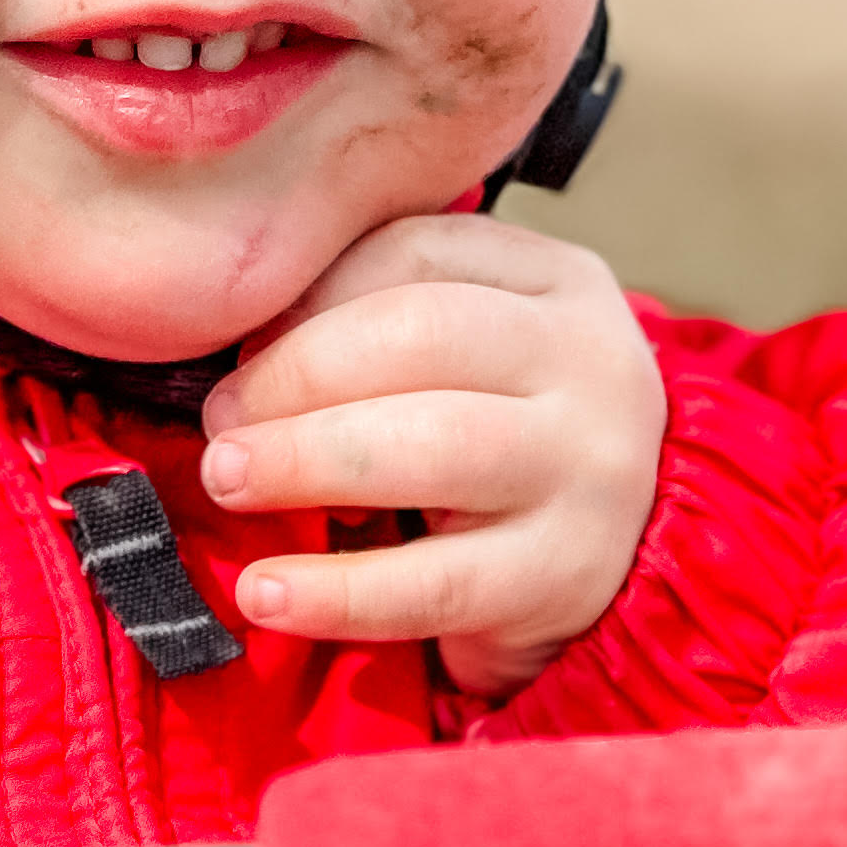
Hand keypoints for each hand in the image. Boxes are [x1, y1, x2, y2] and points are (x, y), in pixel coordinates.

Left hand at [199, 221, 666, 696]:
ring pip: (433, 445)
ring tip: (227, 482)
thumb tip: (243, 335)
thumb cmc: (506, 432)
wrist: (626, 557)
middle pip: (422, 335)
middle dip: (296, 375)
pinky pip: (433, 583)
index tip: (240, 346)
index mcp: (558, 281)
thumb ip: (375, 314)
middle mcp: (591, 363)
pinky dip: (334, 592)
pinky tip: (264, 593)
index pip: (414, 253)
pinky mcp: (564, 576)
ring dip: (305, 460)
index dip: (308, 296)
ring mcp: (590, 471)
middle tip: (221, 423)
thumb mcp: (471, 350)